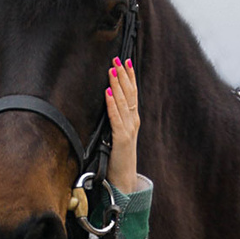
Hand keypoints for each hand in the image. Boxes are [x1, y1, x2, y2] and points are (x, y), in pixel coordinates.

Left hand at [104, 58, 141, 191]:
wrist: (123, 180)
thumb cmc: (117, 158)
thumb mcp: (116, 135)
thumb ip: (115, 120)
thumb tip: (106, 101)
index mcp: (132, 120)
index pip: (132, 93)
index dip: (129, 76)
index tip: (125, 60)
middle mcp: (133, 122)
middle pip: (129, 94)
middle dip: (123, 75)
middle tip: (117, 58)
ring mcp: (128, 130)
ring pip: (123, 102)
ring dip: (117, 84)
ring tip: (112, 69)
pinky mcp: (121, 139)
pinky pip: (116, 118)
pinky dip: (112, 104)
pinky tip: (108, 93)